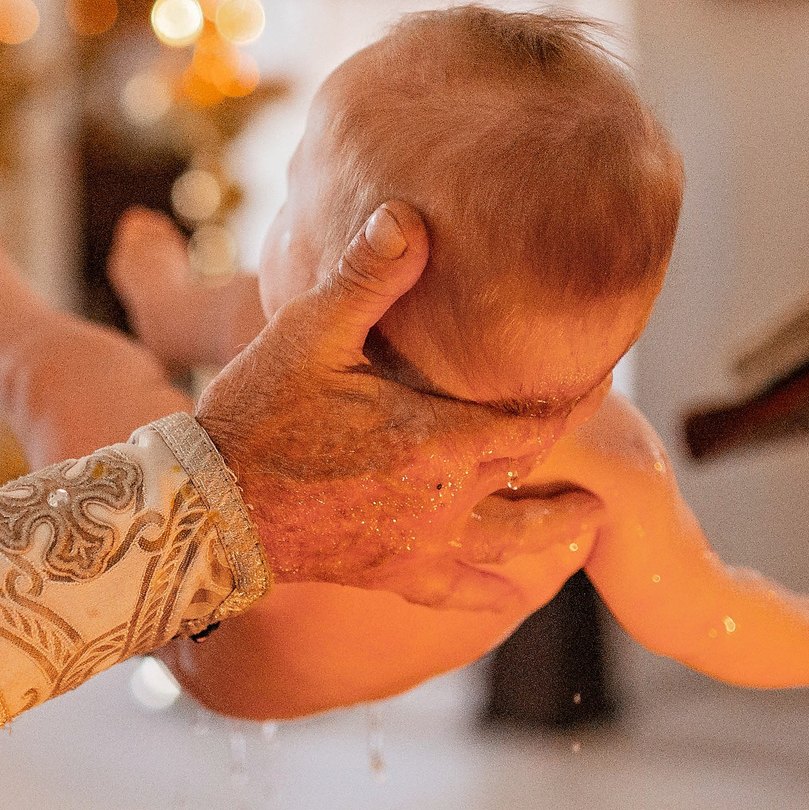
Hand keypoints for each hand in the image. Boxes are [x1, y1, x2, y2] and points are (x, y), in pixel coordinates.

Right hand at [195, 203, 582, 610]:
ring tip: (591, 519)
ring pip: (512, 539)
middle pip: (528, 470)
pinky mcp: (389, 574)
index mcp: (435, 438)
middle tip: (605, 423)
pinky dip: (491, 594)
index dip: (576, 395)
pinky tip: (514, 595)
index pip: (535, 418)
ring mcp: (419, 543)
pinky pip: (456, 592)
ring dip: (556, 527)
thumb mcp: (307, 331)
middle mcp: (442, 498)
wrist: (204, 510)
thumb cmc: (254, 413)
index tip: (602, 368)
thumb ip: (366, 274)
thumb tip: (410, 213)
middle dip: (567, 446)